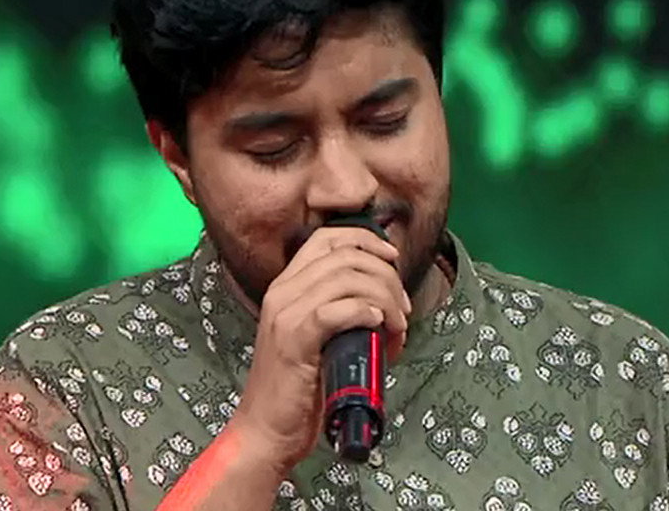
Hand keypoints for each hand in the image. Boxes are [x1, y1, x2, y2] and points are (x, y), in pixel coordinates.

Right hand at [228, 226, 410, 473]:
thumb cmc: (298, 390)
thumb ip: (342, 313)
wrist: (267, 430)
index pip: (326, 238)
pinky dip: (365, 313)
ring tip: (396, 326)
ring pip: (346, 278)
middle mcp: (282, 292)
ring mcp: (285, 314)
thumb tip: (388, 304)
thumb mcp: (319, 338)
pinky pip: (336, 310)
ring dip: (384, 297)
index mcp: (286, 286)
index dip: (366, 239)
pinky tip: (377, 326)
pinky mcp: (294, 340)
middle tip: (402, 308)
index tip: (391, 258)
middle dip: (385, 275)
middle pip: (345, 255)